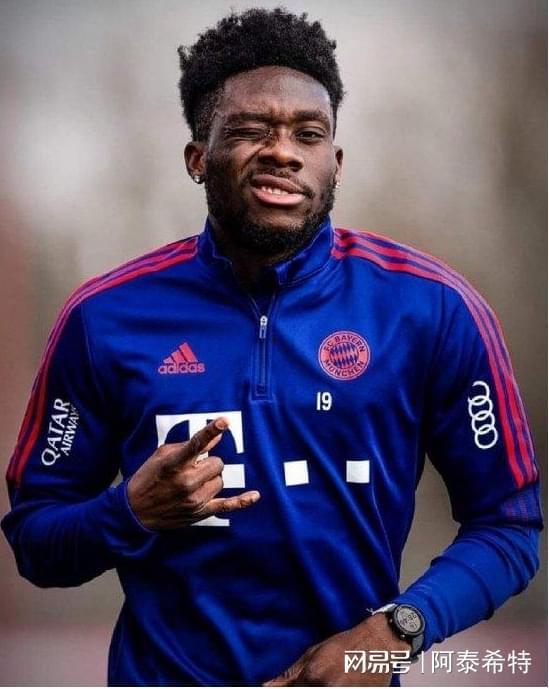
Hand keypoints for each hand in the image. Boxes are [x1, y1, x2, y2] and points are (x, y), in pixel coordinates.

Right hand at [127, 416, 259, 528]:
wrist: (136, 511)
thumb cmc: (149, 477)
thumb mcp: (163, 455)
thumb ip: (190, 445)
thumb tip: (217, 436)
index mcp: (174, 464)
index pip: (196, 444)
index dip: (211, 431)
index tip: (224, 421)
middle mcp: (186, 482)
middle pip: (217, 463)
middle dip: (208, 463)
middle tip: (193, 467)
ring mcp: (195, 499)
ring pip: (220, 480)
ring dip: (211, 478)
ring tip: (193, 482)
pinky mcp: (200, 513)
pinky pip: (227, 505)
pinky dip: (242, 501)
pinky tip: (255, 495)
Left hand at [263, 613, 410, 685]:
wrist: (378, 644)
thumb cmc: (345, 646)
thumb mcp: (314, 654)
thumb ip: (290, 674)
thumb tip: (266, 686)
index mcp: (313, 677)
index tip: (284, 688)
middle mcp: (326, 688)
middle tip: (312, 682)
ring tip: (328, 679)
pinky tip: (337, 683)